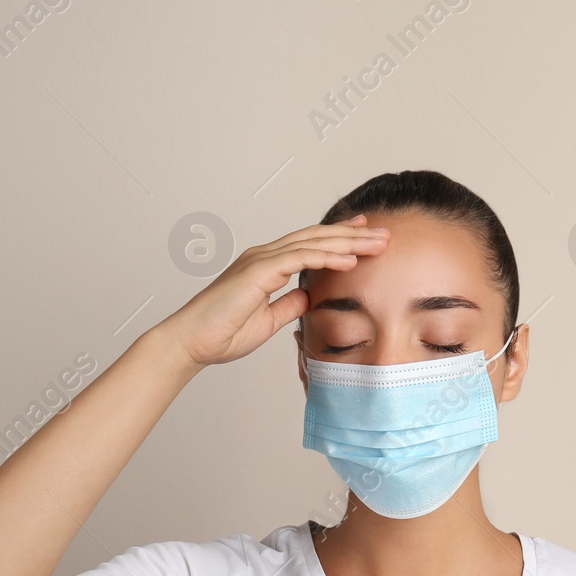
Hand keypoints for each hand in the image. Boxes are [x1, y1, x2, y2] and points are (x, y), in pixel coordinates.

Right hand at [161, 214, 389, 367]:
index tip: (366, 235)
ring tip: (378, 242)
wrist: (191, 342)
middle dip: (353, 233)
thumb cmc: (221, 334)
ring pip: (313, 242)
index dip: (340, 238)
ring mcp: (260, 260)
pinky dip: (327, 256)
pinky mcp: (257, 271)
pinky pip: (299, 258)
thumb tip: (309, 296)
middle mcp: (264, 256)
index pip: (310, 245)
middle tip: (384, 232)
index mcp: (266, 266)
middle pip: (317, 237)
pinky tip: (350, 258)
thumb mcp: (268, 320)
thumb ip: (288, 305)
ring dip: (348, 240)